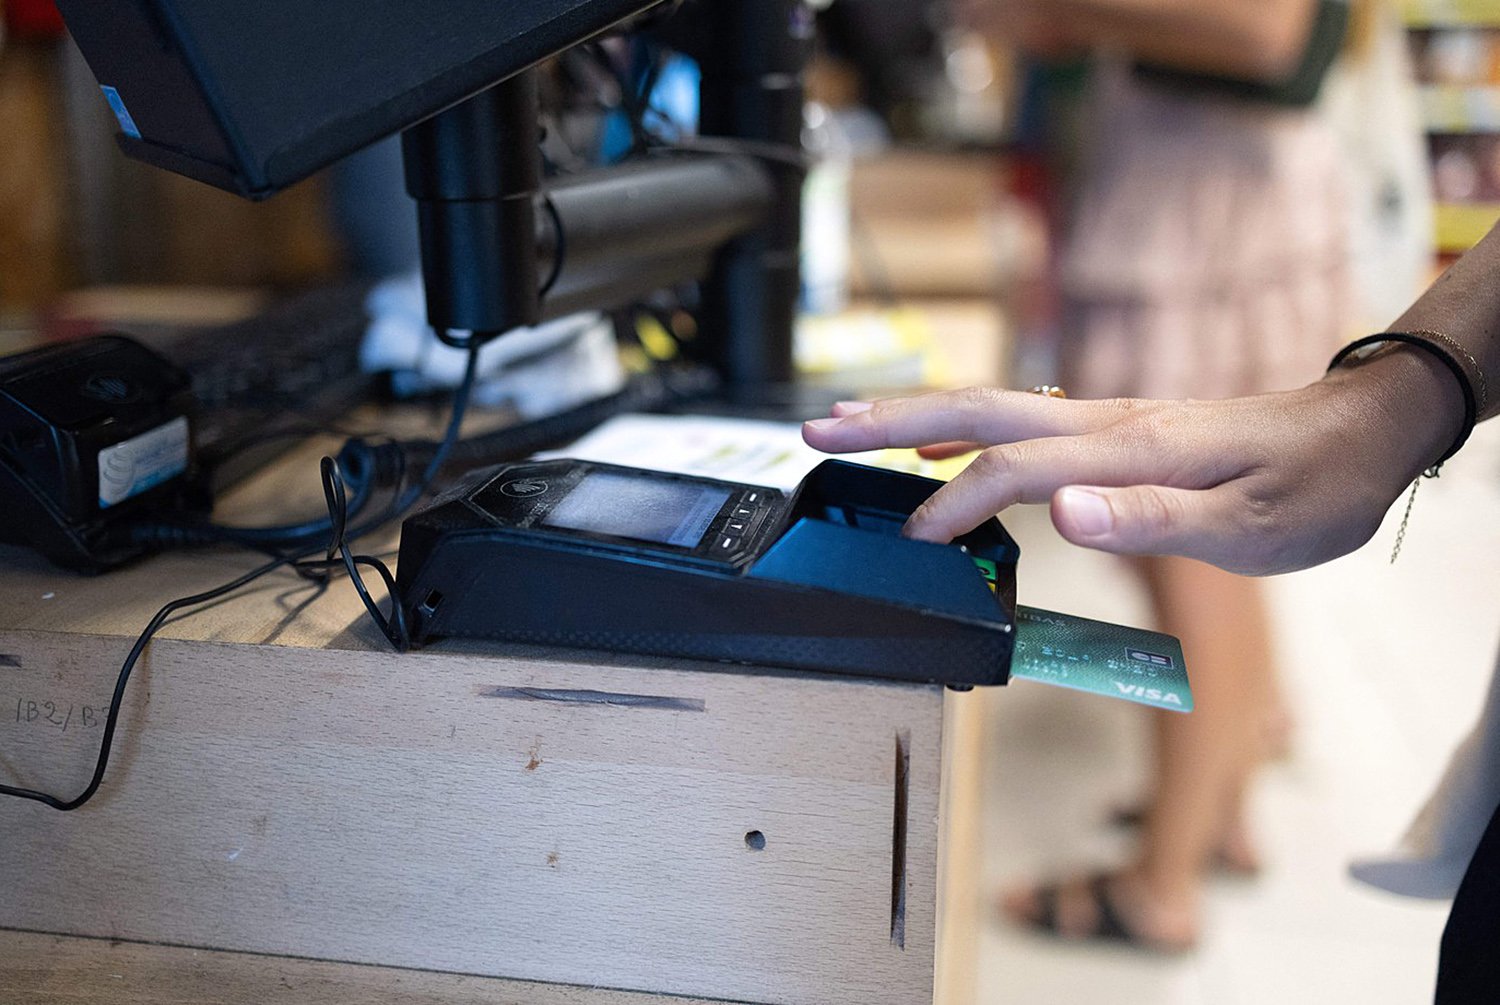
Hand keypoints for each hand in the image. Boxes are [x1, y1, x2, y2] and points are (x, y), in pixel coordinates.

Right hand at [802, 358, 1458, 575]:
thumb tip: (1061, 510)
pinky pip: (1016, 419)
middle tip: (816, 432)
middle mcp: (1106, 421)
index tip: (915, 541)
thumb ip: (1153, 518)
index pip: (1015, 468)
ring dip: (911, 413)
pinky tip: (933, 441)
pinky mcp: (1112, 428)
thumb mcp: (1251, 524)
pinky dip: (958, 425)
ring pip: (988, 406)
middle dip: (890, 421)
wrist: (1360, 434)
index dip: (957, 501)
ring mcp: (1105, 418)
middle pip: (976, 410)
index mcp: (1131, 448)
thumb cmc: (1312, 489)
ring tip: (846, 422)